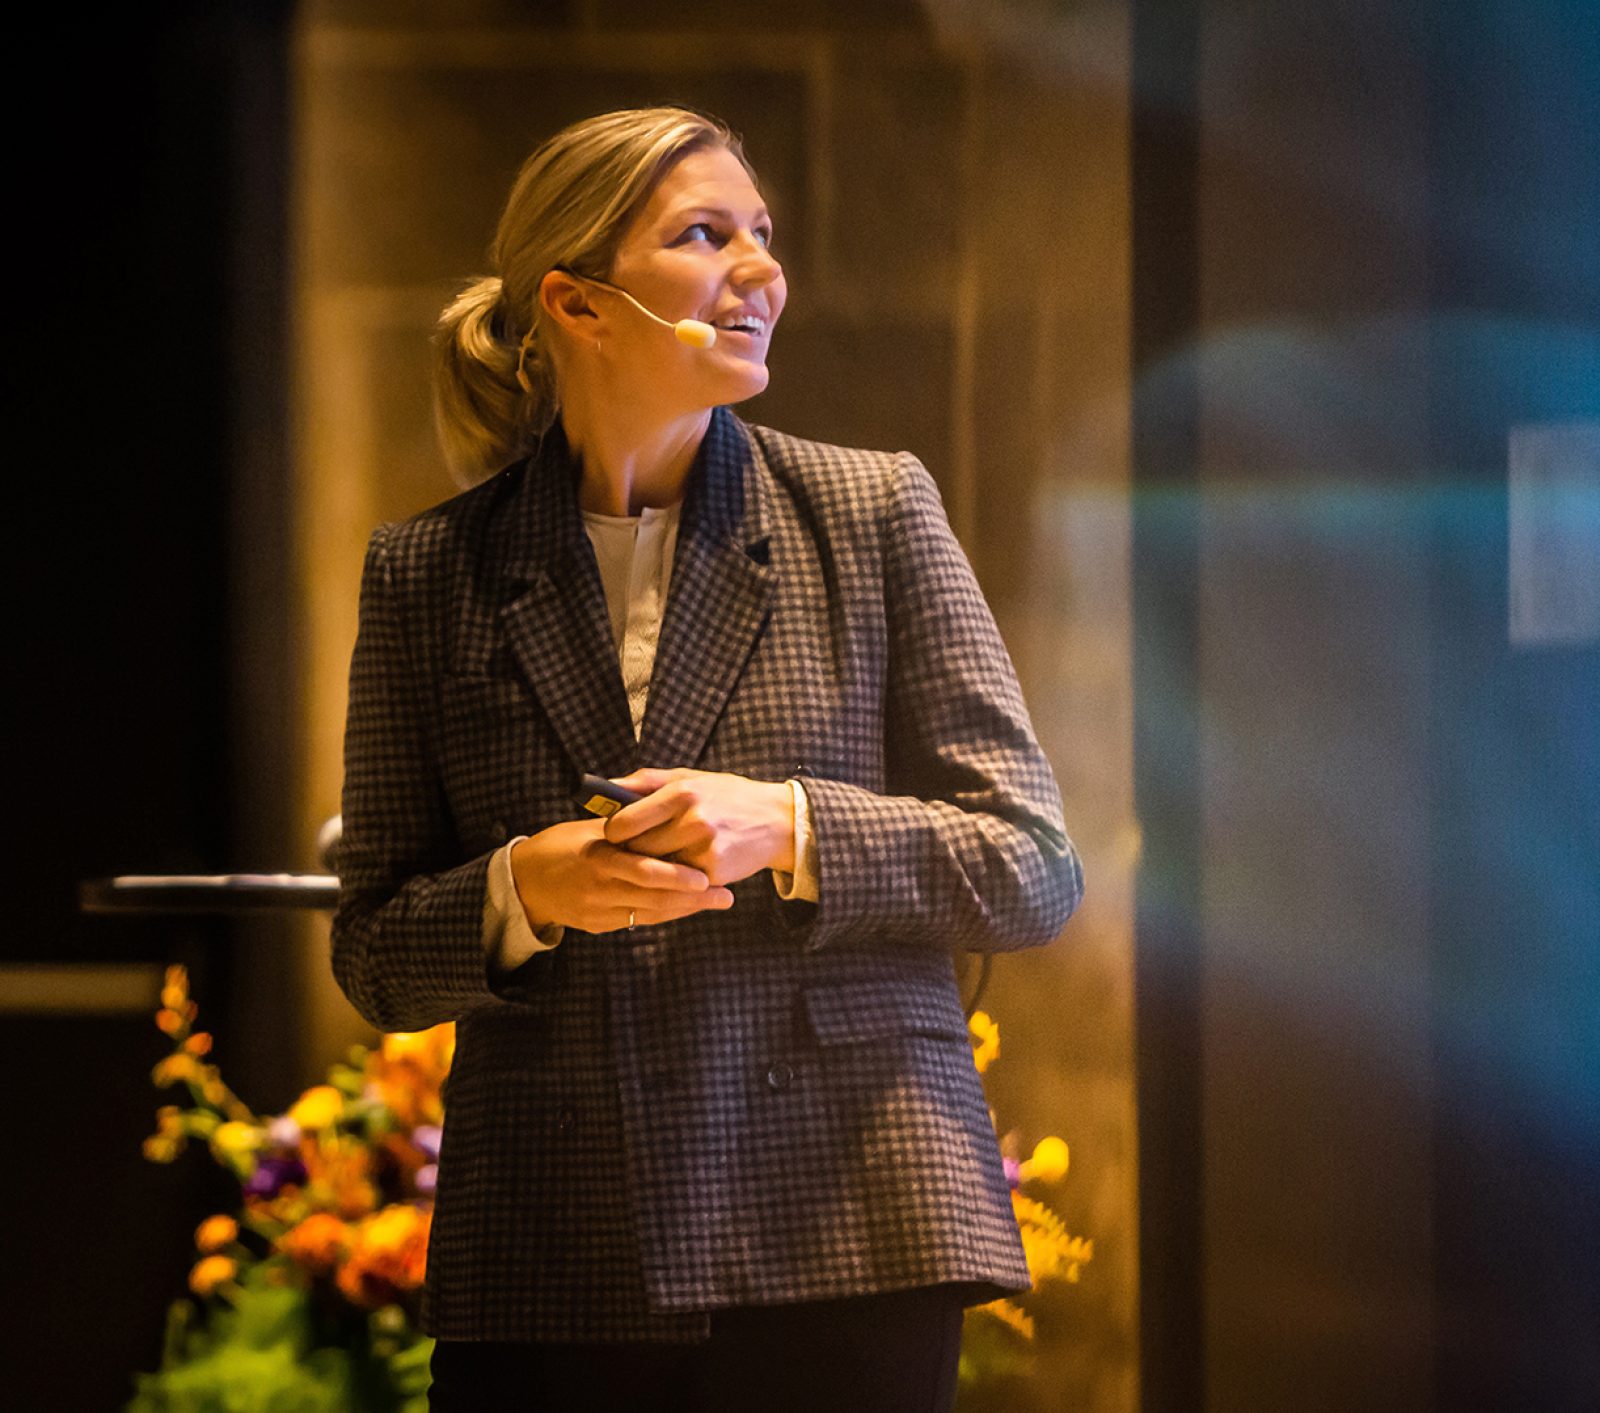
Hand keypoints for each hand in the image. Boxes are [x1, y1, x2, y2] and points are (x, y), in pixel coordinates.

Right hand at [509, 816, 733, 933]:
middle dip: (693, 898)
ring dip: (687, 909)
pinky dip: (667, 913)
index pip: (643, 869)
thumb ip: (625, 825)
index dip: (677, 875)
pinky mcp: (599, 926)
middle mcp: (599, 887)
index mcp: (598, 856)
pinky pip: (640, 921)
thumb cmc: (560, 844)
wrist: (523, 882)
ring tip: (719, 901)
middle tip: (725, 895)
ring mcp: (599, 910)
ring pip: (652, 913)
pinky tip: (689, 907)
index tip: (707, 873)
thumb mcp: (589, 827)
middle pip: (654, 897)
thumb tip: (665, 815)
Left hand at [602, 768, 795, 886]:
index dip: (613, 832)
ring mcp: (704, 850)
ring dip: (652, 866)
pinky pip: (678, 882)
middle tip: (634, 848)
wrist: (778, 820)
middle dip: (630, 851)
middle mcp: (693, 821)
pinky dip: (676, 877)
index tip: (616, 833)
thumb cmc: (728, 796)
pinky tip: (685, 865)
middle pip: (636, 850)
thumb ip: (647, 781)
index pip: (624, 822)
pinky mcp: (714, 874)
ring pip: (655, 869)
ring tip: (660, 855)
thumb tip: (606, 787)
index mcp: (682, 792)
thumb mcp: (691, 777)